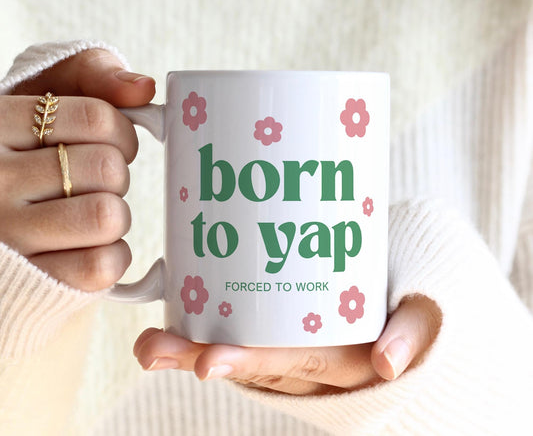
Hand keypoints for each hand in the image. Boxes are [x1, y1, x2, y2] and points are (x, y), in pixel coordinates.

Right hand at [1, 49, 154, 290]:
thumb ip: (90, 73)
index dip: (122, 133)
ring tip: (89, 212)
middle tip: (93, 182)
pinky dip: (111, 255)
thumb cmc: (30, 153)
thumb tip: (143, 88)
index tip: (112, 144)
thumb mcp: (44, 97)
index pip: (97, 119)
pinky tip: (88, 246)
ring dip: (114, 214)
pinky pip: (102, 265)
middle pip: (107, 169)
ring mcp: (6, 236)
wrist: (0, 231)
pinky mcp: (28, 283)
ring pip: (107, 216)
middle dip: (115, 175)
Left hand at [133, 295, 440, 394]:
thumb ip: (413, 335)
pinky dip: (209, 327)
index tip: (206, 362)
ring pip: (239, 349)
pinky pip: (245, 332)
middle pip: (249, 361)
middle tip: (151, 348)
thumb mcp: (421, 316)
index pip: (289, 363)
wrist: (404, 302)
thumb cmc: (410, 305)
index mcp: (340, 357)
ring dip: (191, 345)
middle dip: (198, 357)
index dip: (248, 362)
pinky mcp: (284, 329)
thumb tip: (388, 363)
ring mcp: (292, 346)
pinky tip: (177, 310)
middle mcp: (309, 359)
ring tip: (148, 340)